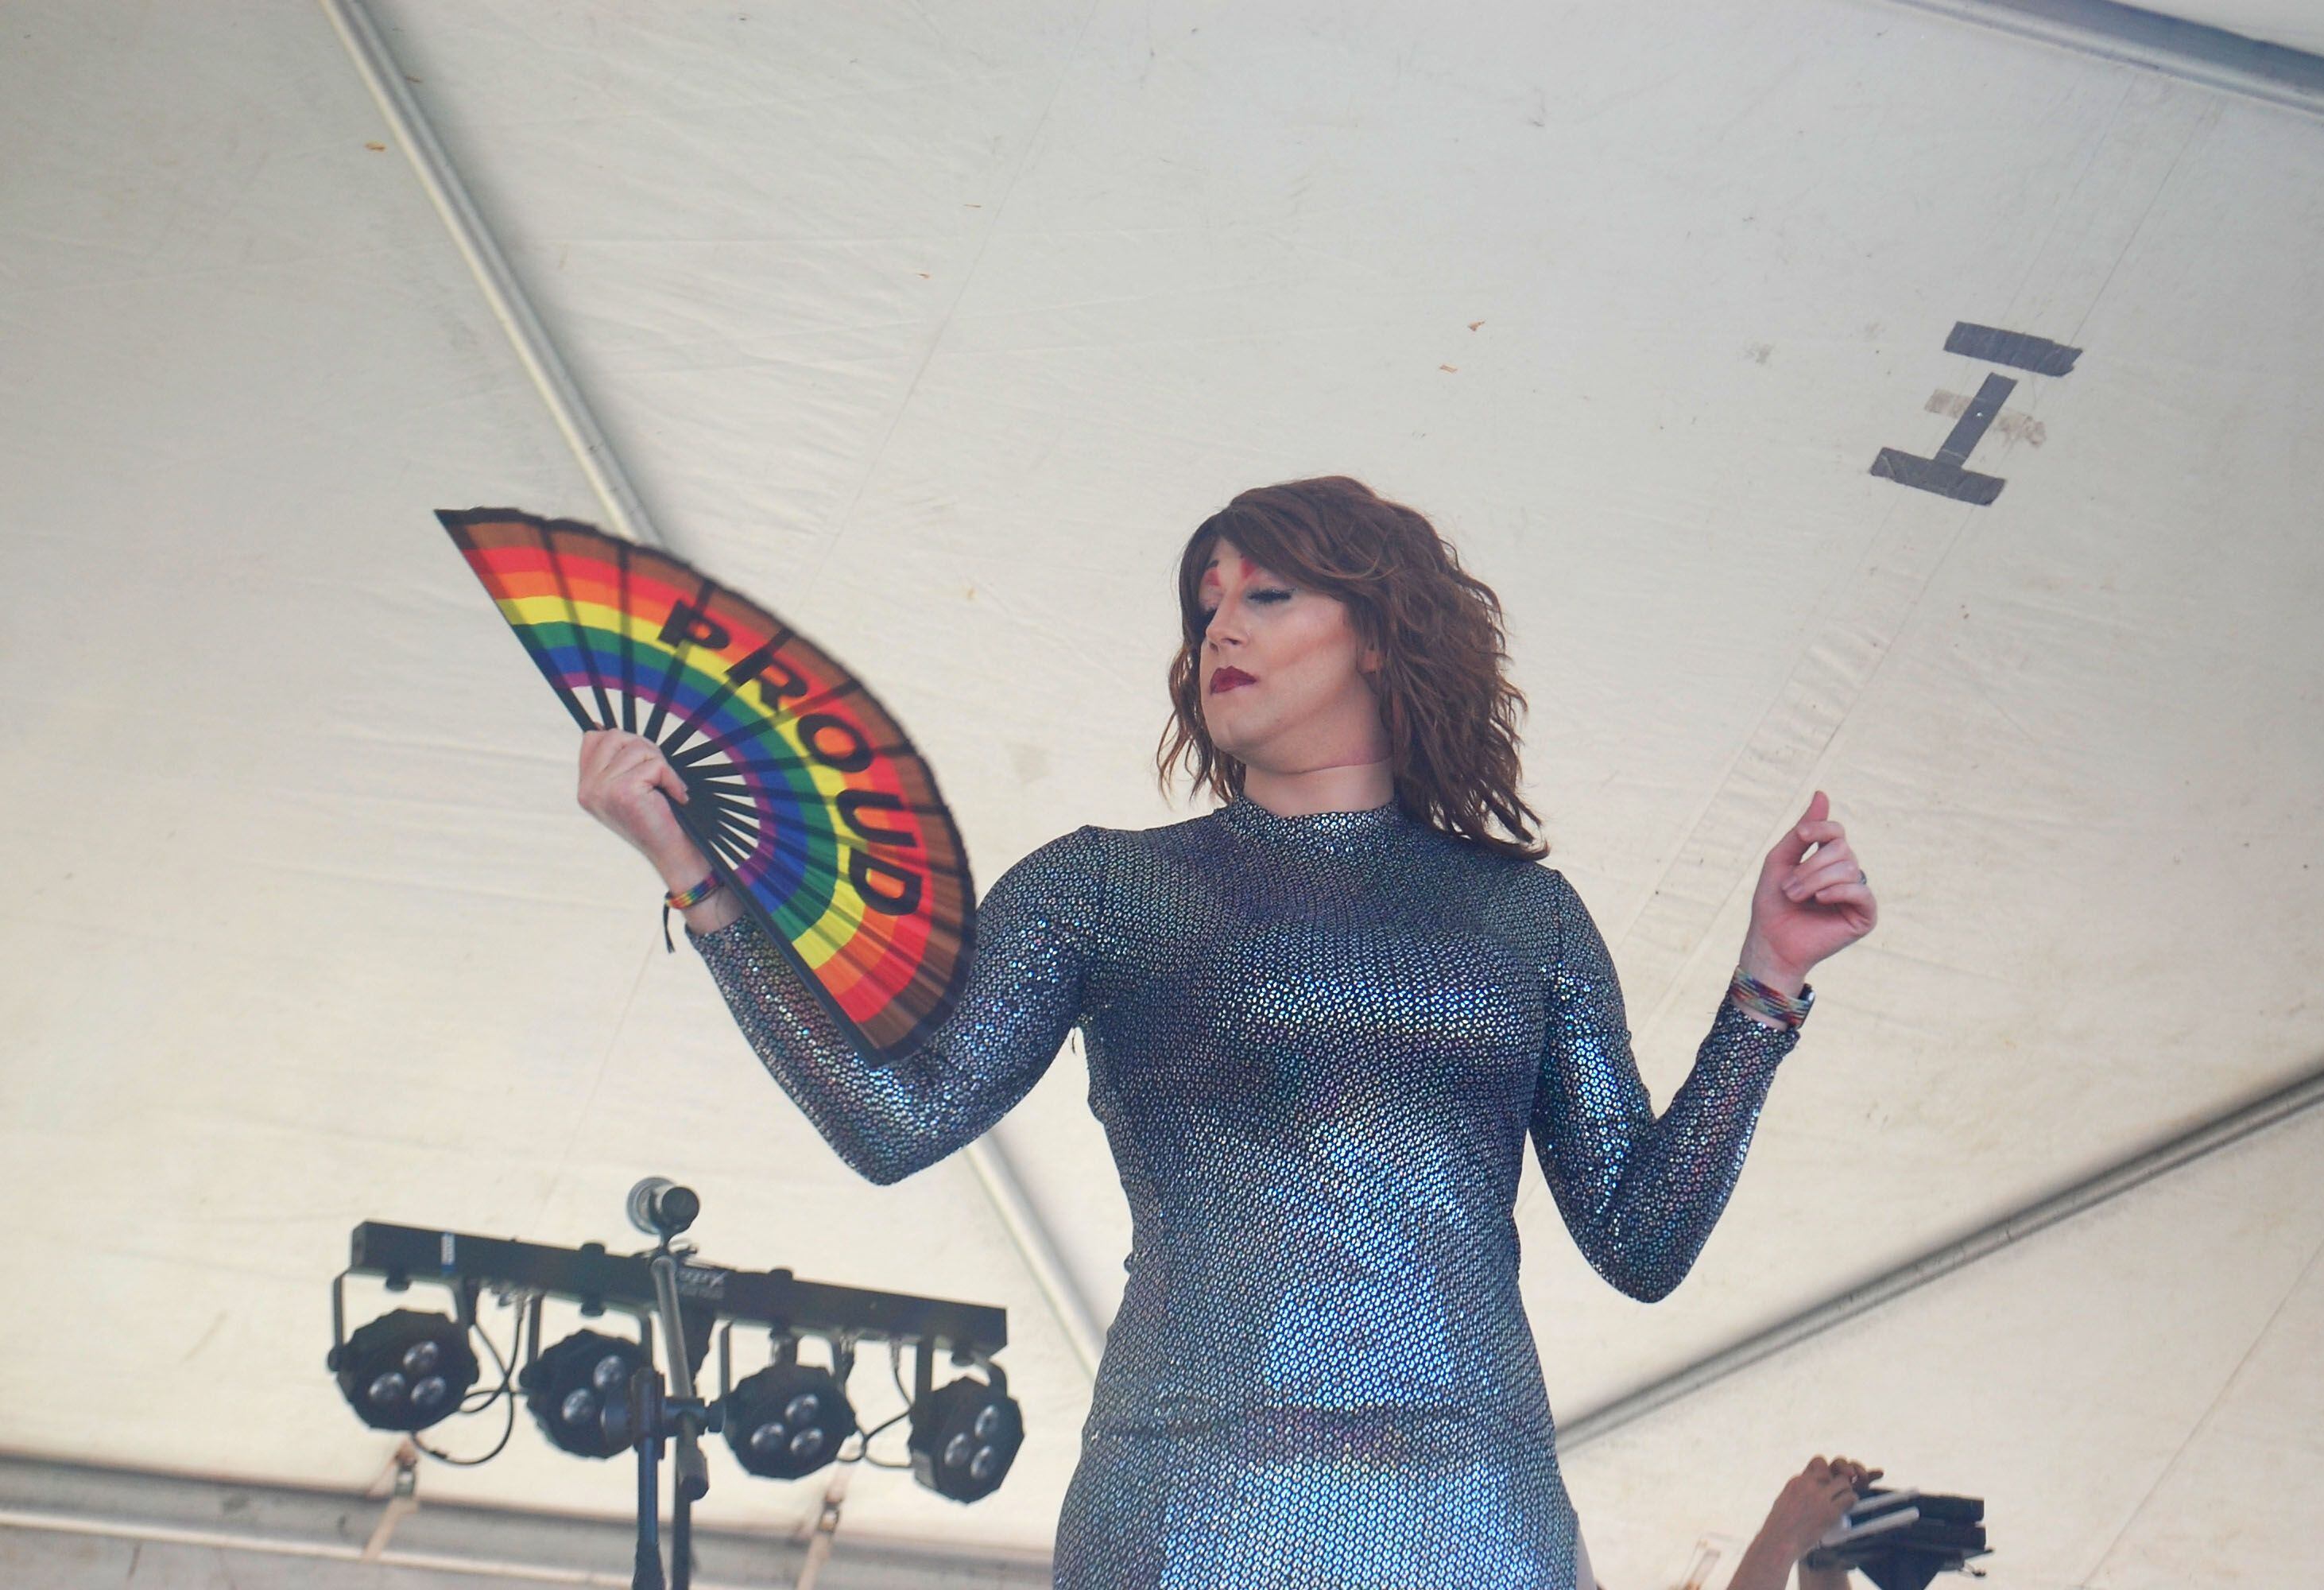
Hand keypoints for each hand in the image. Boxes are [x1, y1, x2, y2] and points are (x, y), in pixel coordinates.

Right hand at [577, 729, 706, 888]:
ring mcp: (602, 790)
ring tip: (665, 789)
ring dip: (661, 765)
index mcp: (586, 786)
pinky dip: (672, 778)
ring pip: (637, 748)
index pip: (593, 738)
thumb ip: (617, 761)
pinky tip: (675, 797)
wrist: (673, 854)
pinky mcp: (624, 792)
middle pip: (615, 736)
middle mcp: (588, 789)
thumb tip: (602, 725)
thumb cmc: (659, 818)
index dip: (624, 742)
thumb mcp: (629, 787)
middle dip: (645, 749)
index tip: (643, 764)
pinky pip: (655, 764)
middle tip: (660, 776)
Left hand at [1740, 791, 1876, 990]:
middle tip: (1788, 888)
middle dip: (1810, 866)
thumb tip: (1822, 793)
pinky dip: (1838, 891)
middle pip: (1841, 849)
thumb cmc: (1773, 903)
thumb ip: (1802, 831)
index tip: (1802, 835)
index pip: (1836, 832)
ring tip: (1795, 897)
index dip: (1821, 828)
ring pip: (1848, 868)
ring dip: (1815, 880)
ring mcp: (1857, 894)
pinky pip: (1861, 892)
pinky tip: (1820, 899)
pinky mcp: (1865, 916)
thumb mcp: (1781, 860)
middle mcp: (1846, 874)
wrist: (1771, 942)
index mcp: (1827, 860)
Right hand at [1757, 1454, 1880, 1563]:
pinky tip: (1847, 1509)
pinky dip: (1852, 1502)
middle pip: (1830, 1469)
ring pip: (1843, 1482)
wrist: (1779, 1542)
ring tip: (1844, 1501)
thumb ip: (1797, 1494)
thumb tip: (1804, 1496)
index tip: (1825, 1486)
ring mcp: (1819, 1497)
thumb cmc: (1779, 1528)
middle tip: (1838, 1492)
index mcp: (1796, 1482)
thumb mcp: (1784, 1502)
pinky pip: (1849, 1498)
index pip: (1816, 1465)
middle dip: (1836, 1478)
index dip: (1824, 1475)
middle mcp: (1808, 1485)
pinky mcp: (1830, 1512)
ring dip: (1846, 1490)